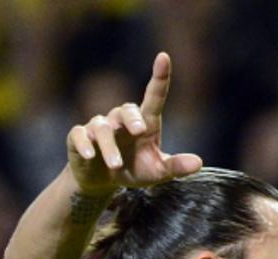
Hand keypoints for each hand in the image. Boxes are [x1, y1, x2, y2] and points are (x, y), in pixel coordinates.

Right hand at [66, 52, 202, 193]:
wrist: (102, 182)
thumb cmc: (134, 170)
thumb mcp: (157, 172)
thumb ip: (175, 166)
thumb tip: (198, 163)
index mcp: (145, 123)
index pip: (154, 96)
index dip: (159, 76)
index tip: (164, 57)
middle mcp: (122, 120)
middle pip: (127, 110)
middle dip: (133, 118)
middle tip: (140, 131)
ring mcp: (99, 127)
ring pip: (103, 128)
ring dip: (110, 147)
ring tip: (117, 165)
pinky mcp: (79, 137)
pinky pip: (80, 135)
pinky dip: (84, 144)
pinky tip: (90, 156)